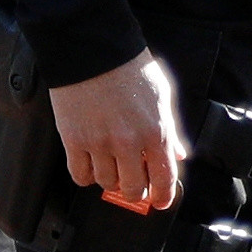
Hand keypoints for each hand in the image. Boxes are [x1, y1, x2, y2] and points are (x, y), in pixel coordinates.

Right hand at [48, 52, 186, 213]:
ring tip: (111, 165)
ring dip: (110, 180)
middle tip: (133, 184)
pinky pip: (80, 175)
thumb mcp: (161, 95)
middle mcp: (129, 142)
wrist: (93, 50)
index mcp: (155, 131)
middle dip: (136, 190)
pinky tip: (90, 164)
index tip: (159, 201)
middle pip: (133, 188)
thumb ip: (170, 129)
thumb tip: (177, 154)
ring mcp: (100, 143)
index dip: (163, 196)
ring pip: (106, 184)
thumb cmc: (128, 67)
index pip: (164, 178)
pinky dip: (86, 175)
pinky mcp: (74, 141)